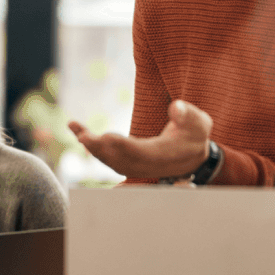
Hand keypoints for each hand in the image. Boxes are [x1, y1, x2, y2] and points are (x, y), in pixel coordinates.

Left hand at [68, 99, 212, 178]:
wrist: (193, 155)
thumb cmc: (195, 134)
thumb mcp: (199, 122)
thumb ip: (188, 115)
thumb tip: (176, 107)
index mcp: (164, 155)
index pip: (141, 153)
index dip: (124, 147)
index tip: (107, 137)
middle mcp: (147, 164)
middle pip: (120, 160)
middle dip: (100, 149)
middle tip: (83, 136)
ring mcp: (136, 166)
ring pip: (110, 160)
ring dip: (92, 146)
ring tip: (75, 127)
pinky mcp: (128, 162)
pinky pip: (107, 156)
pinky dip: (92, 144)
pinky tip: (77, 130)